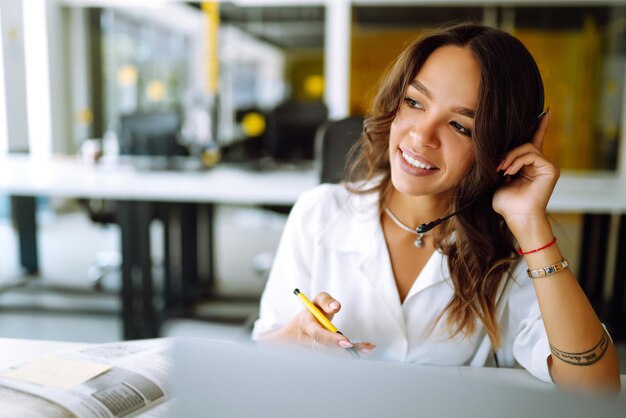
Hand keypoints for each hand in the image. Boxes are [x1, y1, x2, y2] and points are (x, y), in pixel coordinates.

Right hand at [278, 292, 375, 356]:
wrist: (298, 330)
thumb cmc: (312, 312)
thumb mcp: (316, 301)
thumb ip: (326, 300)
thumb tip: (336, 306)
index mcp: (306, 326)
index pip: (318, 335)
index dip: (332, 339)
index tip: (347, 343)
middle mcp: (310, 342)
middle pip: (328, 350)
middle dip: (347, 352)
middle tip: (366, 349)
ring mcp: (316, 351)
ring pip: (335, 355)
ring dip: (353, 353)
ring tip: (369, 348)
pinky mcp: (324, 356)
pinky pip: (338, 356)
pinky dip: (352, 353)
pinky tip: (365, 349)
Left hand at [492, 109, 559, 229]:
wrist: (516, 217)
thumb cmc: (506, 203)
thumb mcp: (496, 179)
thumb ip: (499, 163)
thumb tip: (491, 151)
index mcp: (527, 165)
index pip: (533, 140)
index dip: (539, 125)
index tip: (544, 110)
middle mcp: (539, 163)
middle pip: (525, 142)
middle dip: (508, 152)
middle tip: (498, 167)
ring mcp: (546, 165)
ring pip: (526, 147)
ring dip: (510, 157)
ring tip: (502, 171)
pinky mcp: (550, 168)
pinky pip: (532, 153)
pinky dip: (518, 161)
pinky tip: (510, 172)